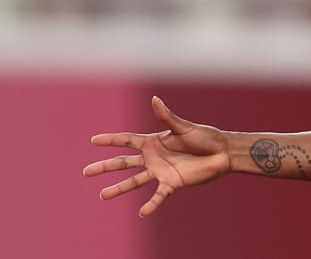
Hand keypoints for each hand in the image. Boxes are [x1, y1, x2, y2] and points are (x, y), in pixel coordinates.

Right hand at [83, 96, 230, 216]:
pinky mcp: (172, 183)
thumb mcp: (184, 127)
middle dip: (105, 167)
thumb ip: (167, 117)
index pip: (127, 140)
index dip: (111, 140)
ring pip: (134, 181)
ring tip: (102, 195)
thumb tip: (154, 99)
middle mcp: (154, 157)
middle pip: (124, 163)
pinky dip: (151, 204)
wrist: (222, 153)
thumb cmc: (205, 136)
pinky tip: (141, 212)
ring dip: (119, 188)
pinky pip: (158, 196)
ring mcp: (161, 171)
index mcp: (154, 141)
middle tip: (86, 172)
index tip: (93, 140)